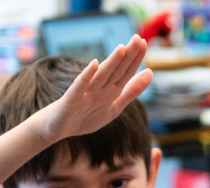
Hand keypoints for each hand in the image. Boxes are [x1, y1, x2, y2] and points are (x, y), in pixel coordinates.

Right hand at [35, 36, 153, 143]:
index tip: (144, 42)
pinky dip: (86, 76)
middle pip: (116, 71)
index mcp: (111, 90)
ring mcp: (85, 92)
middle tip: (137, 37)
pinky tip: (94, 64)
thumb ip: (132, 91)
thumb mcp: (115, 106)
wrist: (59, 128)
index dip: (135, 59)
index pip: (126, 72)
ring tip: (122, 49)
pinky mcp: (71, 100)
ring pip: (101, 77)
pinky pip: (79, 87)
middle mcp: (99, 88)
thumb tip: (150, 72)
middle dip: (127, 56)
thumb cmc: (86, 116)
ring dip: (111, 63)